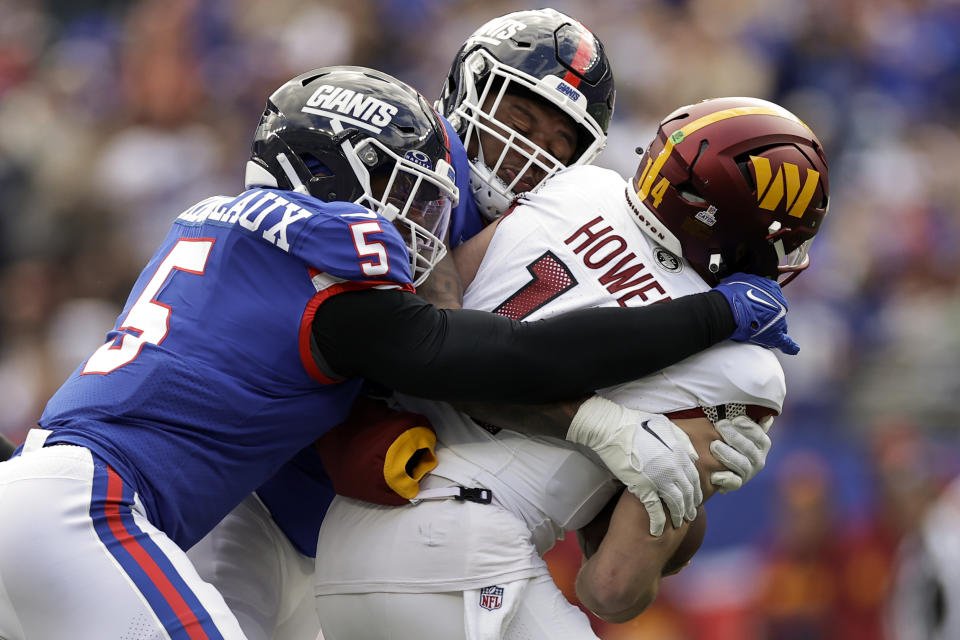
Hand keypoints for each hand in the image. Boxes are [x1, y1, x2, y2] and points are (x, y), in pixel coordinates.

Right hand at [568, 396, 701, 535]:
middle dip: (690, 507)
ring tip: (678, 525)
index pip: (694, 478)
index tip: (694, 499)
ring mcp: (660, 479)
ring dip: (678, 517)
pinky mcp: (644, 487)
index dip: (695, 491)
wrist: (612, 428)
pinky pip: (656, 510)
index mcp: (680, 453)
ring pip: (676, 504)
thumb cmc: (636, 424)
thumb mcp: (666, 426)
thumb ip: (682, 441)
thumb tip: (693, 455)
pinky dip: (659, 522)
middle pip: (688, 494)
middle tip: (689, 516)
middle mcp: (674, 468)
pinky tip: (658, 531)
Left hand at [709, 415, 773, 491]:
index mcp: (762, 444)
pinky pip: (734, 483)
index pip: (758, 434)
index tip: (735, 419)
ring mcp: (748, 472)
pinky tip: (715, 475)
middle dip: (733, 436)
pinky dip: (725, 479)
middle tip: (719, 425)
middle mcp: (758, 459)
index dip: (747, 426)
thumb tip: (767, 415)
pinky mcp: (737, 483)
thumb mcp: (740, 428)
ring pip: (742, 464)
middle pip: (748, 448)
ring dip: (727, 454)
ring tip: (714, 445)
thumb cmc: (729, 438)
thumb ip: (752, 422)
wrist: (718, 462)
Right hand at [713, 273, 798, 354]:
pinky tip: (793, 349)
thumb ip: (748, 281)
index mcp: (772, 287)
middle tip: (752, 315)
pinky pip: (786, 342)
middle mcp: (779, 302)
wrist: (728, 309)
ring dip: (770, 326)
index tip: (755, 302)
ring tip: (756, 329)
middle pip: (776, 310)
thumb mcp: (740, 278)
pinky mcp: (775, 335)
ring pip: (779, 324)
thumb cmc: (731, 294)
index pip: (772, 294)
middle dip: (767, 313)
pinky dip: (790, 346)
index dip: (762, 300)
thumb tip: (746, 283)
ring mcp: (779, 319)